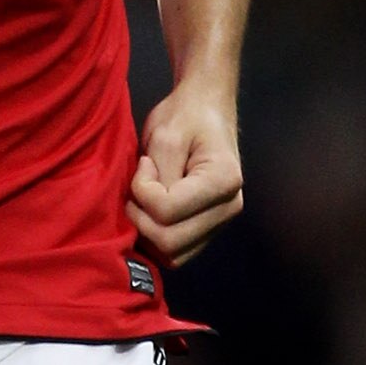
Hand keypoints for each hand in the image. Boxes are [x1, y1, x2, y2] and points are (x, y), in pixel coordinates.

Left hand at [129, 81, 242, 265]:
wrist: (205, 109)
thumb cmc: (186, 116)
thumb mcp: (165, 138)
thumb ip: (157, 177)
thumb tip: (147, 208)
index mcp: (223, 181)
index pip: (167, 211)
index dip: (142, 193)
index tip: (144, 165)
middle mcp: (229, 208)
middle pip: (171, 243)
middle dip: (141, 219)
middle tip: (137, 189)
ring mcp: (221, 222)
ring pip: (174, 255)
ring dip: (148, 233)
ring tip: (144, 200)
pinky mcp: (208, 229)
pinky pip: (178, 252)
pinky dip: (157, 240)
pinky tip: (150, 213)